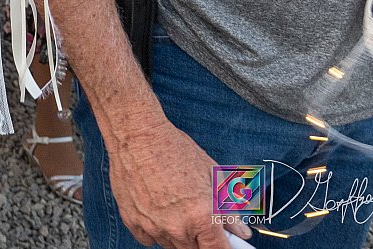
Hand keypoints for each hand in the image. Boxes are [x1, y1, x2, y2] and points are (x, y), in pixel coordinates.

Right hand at [108, 118, 249, 247]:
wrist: (137, 135)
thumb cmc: (174, 149)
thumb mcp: (212, 175)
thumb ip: (228, 210)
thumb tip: (241, 232)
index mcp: (202, 217)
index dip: (224, 248)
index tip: (225, 243)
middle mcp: (177, 227)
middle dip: (200, 239)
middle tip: (198, 219)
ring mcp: (152, 226)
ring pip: (171, 246)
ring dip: (177, 235)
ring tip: (175, 207)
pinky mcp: (132, 221)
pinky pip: (148, 239)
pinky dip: (154, 231)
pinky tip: (157, 211)